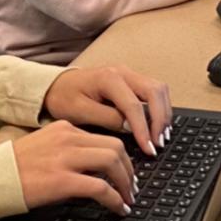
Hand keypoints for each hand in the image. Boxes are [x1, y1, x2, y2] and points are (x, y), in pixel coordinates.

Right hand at [12, 121, 135, 214]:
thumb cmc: (14, 166)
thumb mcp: (44, 146)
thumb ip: (67, 148)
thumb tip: (93, 166)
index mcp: (64, 128)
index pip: (104, 137)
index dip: (121, 157)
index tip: (125, 171)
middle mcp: (67, 138)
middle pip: (115, 146)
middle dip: (129, 169)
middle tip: (131, 186)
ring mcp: (65, 158)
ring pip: (112, 162)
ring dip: (126, 182)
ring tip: (127, 198)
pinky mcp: (62, 180)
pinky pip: (100, 188)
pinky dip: (115, 199)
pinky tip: (117, 208)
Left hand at [42, 65, 171, 155]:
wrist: (56, 85)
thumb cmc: (64, 98)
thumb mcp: (80, 112)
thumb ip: (106, 118)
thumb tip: (131, 128)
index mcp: (108, 78)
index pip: (134, 105)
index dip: (144, 129)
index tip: (149, 148)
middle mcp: (122, 72)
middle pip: (155, 91)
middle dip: (161, 119)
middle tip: (159, 143)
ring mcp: (128, 74)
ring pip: (158, 89)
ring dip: (164, 112)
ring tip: (161, 136)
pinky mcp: (130, 80)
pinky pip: (153, 91)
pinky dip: (160, 107)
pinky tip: (157, 125)